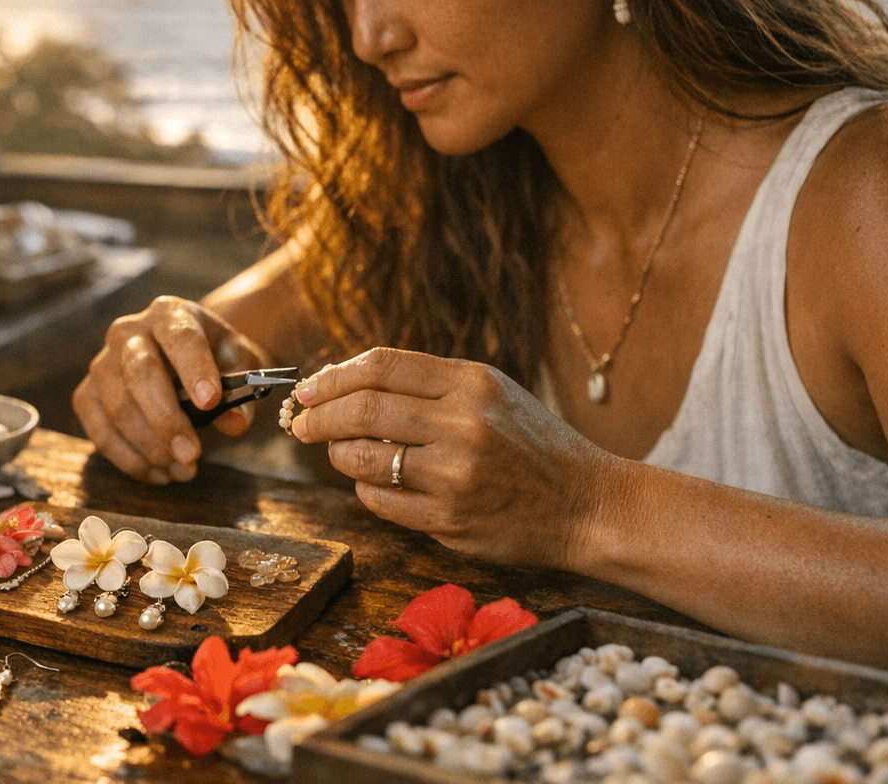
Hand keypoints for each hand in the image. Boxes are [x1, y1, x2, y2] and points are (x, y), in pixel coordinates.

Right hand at [73, 295, 270, 483]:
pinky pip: (99, 431)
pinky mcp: (88, 394)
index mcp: (169, 313)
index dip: (194, 369)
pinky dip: (129, 459)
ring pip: (117, 406)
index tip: (211, 402)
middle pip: (139, 372)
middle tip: (192, 454)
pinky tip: (159, 474)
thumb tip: (235, 424)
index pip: (180, 337)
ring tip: (184, 470)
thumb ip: (242, 392)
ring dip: (150, 447)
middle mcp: (128, 331)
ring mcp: (102, 362)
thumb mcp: (239, 364)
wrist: (184, 357)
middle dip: (166, 419)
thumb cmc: (214, 358)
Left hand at [287, 348, 618, 568]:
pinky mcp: (449, 520)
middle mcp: (463, 424)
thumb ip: (428, 384)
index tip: (309, 389)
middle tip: (300, 423)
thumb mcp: (492, 393)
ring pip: (362, 457)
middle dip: (318, 416)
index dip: (334, 376)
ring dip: (338, 454)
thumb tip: (346, 385)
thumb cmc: (532, 445)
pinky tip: (376, 481)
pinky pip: (380, 499)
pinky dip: (366, 487)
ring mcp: (455, 475)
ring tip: (339, 451)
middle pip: (362, 409)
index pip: (381, 366)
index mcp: (472, 383)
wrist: (587, 505)